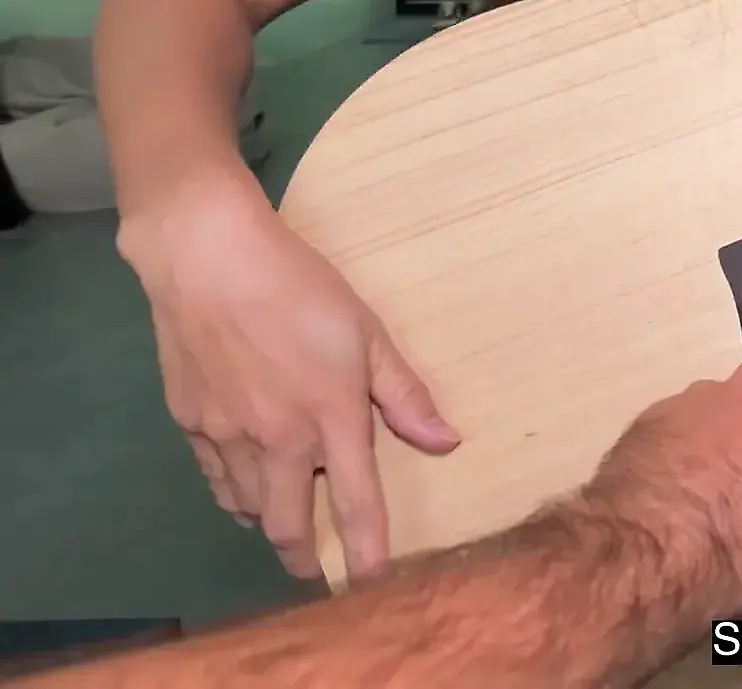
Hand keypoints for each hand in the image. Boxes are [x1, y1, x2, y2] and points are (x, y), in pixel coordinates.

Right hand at [118, 171, 460, 580]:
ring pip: (248, 507)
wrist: (208, 259)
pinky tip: (245, 488)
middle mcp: (277, 438)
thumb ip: (404, 394)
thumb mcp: (367, 333)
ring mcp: (227, 434)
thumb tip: (447, 441)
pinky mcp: (189, 422)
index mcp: (330, 416)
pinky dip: (234, 495)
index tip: (372, 586)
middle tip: (316, 570)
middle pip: (288, 525)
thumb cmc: (301, 288)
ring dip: (270, 523)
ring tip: (286, 524)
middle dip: (305, 557)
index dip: (367, 552)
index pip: (356, 502)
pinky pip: (215, 479)